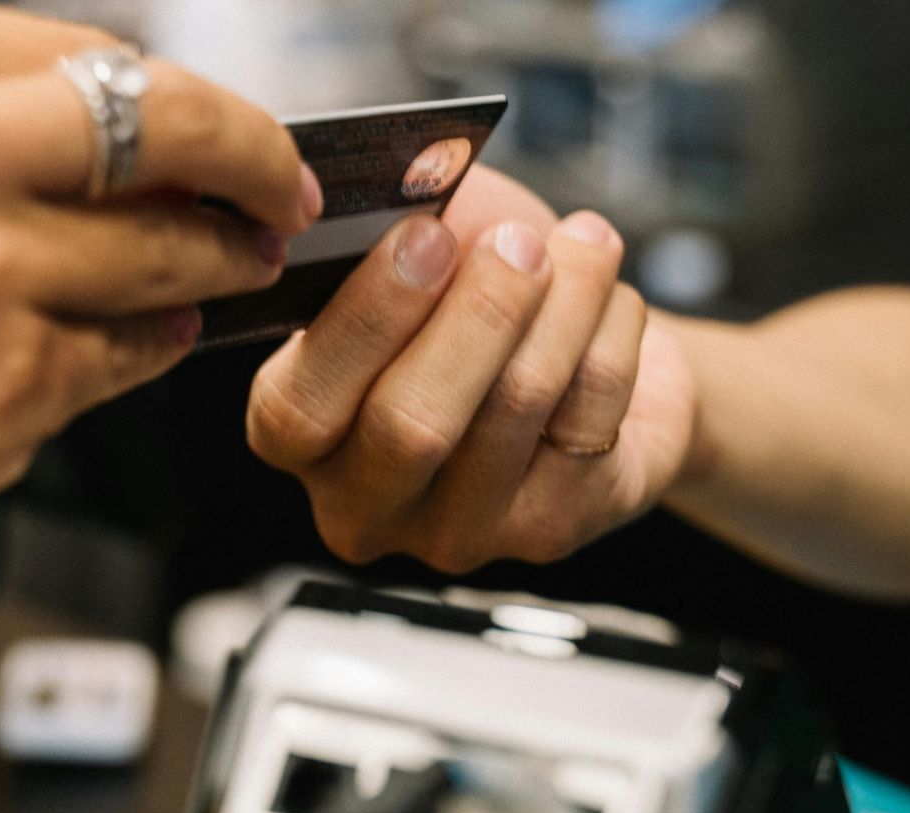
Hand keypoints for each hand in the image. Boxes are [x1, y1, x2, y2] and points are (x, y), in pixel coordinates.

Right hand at [0, 2, 316, 603]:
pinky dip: (143, 352)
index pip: (114, 59)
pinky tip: (121, 346)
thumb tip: (143, 139)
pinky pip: (127, 357)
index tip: (237, 137)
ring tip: (218, 275)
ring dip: (210, 270)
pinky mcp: (9, 383)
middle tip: (286, 199)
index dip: (201, 106)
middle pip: (180, 132)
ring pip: (171, 257)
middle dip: (258, 169)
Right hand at [246, 170, 696, 572]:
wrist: (587, 360)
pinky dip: (611, 333)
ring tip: (584, 243)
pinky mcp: (548, 531)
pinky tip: (610, 300)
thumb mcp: (413, 259)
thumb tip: (417, 184)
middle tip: (518, 243)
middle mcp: (363, 505)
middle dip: (476, 314)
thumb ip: (390, 236)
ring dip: (563, 304)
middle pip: (410, 425)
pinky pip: (588, 414)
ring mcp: (455, 532)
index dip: (368, 318)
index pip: (302, 407)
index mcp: (298, 438)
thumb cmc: (473, 303)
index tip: (426, 234)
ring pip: (512, 408)